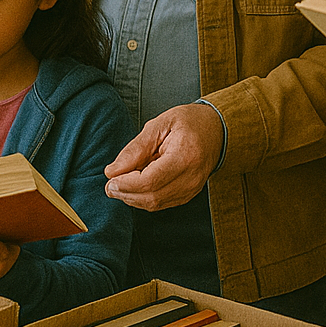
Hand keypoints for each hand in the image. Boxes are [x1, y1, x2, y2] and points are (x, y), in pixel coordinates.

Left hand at [104, 102, 223, 210]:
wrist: (216, 129)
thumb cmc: (189, 122)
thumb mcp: (160, 124)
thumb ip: (136, 148)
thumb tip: (112, 171)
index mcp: (185, 155)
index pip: (151, 181)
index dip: (126, 184)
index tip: (110, 179)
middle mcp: (191, 177)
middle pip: (152, 197)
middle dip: (125, 193)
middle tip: (109, 184)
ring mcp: (192, 189)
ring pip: (155, 204)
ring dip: (132, 197)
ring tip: (121, 183)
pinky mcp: (189, 194)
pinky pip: (161, 203)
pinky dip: (144, 197)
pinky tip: (136, 185)